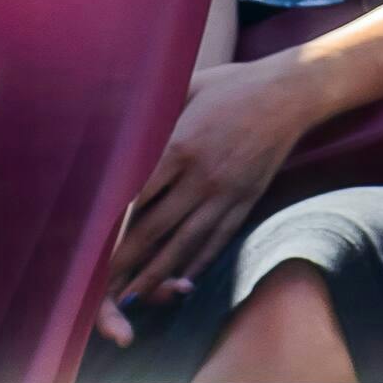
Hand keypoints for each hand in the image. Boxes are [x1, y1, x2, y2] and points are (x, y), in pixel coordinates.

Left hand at [96, 56, 318, 339]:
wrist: (293, 91)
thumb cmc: (233, 85)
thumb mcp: (186, 88)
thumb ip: (153, 111)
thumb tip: (117, 121)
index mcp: (181, 144)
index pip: (136, 196)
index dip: (111, 225)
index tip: (89, 246)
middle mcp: (203, 176)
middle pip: (155, 228)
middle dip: (125, 261)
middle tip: (98, 285)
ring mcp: (226, 192)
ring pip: (185, 243)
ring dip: (157, 274)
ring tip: (133, 297)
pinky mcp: (246, 201)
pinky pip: (218, 240)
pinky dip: (197, 264)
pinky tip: (180, 282)